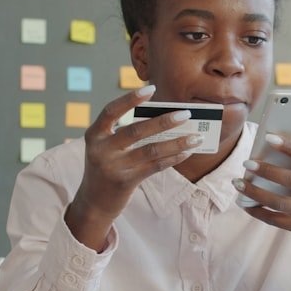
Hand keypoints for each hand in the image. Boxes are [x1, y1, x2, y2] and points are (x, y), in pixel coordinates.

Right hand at [65, 85, 201, 249]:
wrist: (94, 202)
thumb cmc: (106, 166)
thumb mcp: (107, 147)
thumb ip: (126, 134)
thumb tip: (164, 120)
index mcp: (94, 134)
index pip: (111, 110)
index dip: (130, 99)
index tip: (152, 89)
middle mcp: (101, 149)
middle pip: (136, 130)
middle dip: (164, 121)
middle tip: (186, 114)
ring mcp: (113, 166)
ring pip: (151, 150)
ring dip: (177, 142)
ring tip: (196, 137)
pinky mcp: (126, 181)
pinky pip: (155, 166)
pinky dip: (173, 158)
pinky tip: (187, 152)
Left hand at [233, 134, 290, 270]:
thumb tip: (269, 148)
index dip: (289, 147)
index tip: (269, 138)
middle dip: (267, 171)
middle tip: (247, 163)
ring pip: (279, 202)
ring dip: (255, 192)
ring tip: (238, 183)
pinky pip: (275, 220)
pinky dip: (257, 211)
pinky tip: (245, 204)